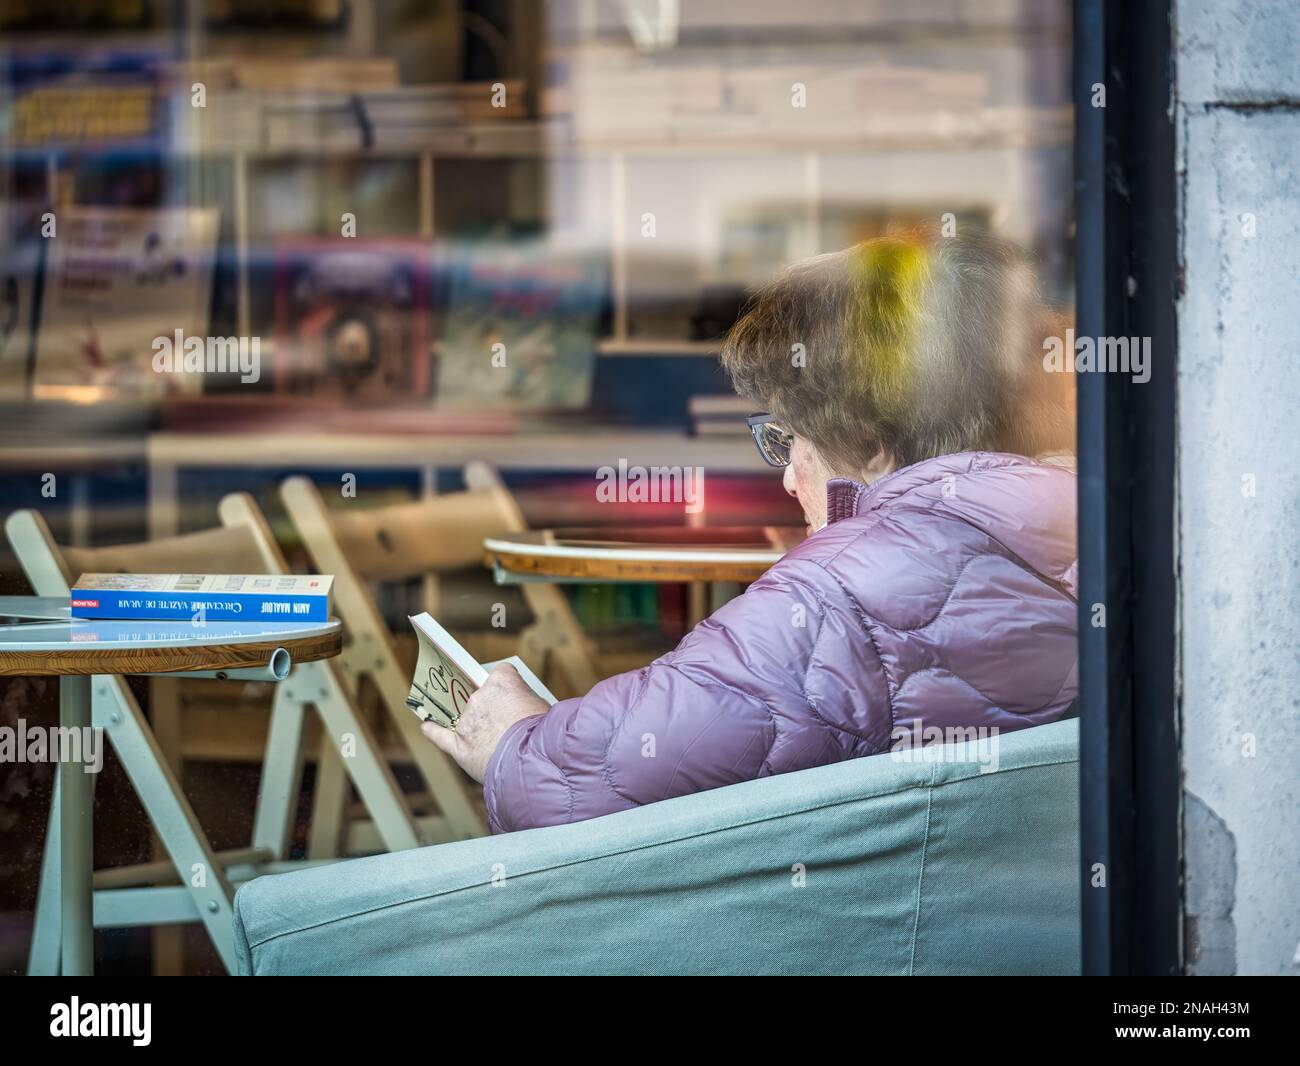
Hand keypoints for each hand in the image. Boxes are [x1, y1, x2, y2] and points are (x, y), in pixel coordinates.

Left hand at [420, 663, 548, 782]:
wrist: (534, 764)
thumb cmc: (544, 735)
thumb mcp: (543, 708)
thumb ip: (525, 701)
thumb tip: (519, 708)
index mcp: (502, 681)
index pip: (502, 673)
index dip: (510, 687)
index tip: (515, 696)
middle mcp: (479, 697)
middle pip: (482, 695)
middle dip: (494, 708)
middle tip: (511, 724)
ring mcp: (466, 722)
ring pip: (467, 716)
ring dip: (477, 725)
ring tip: (495, 741)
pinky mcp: (459, 746)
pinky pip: (439, 735)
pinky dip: (432, 730)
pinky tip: (427, 726)